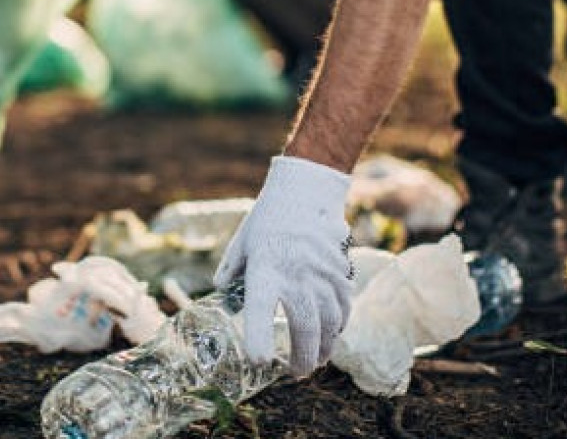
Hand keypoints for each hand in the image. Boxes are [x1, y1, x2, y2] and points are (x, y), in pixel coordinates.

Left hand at [214, 156, 352, 376]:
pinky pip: (343, 307)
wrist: (306, 192)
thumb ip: (231, 272)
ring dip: (324, 347)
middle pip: (305, 327)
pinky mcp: (339, 272)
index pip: (260, 309)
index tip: (259, 360)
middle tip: (297, 373)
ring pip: (329, 322)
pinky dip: (339, 326)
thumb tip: (222, 294)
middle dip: (303, 357)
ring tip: (316, 361)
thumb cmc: (268, 219)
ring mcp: (322, 275)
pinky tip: (333, 336)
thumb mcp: (242, 244)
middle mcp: (296, 275)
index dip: (259, 337)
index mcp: (265, 269)